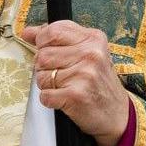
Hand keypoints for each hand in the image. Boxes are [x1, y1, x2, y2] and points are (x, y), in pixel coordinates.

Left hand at [21, 20, 130, 145]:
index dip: (42, 42)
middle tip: (64, 75)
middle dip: (45, 68)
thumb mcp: (85, 52)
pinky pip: (44, 95)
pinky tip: (65, 99)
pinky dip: (50, 100)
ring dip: (48, 85)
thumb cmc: (97, 82)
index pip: (52, 31)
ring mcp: (84, 75)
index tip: (48, 49)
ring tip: (67, 87)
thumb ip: (57, 39)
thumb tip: (27, 32)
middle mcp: (91, 54)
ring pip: (41, 76)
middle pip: (42, 55)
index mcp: (93, 39)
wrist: (117, 114)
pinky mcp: (76, 95)